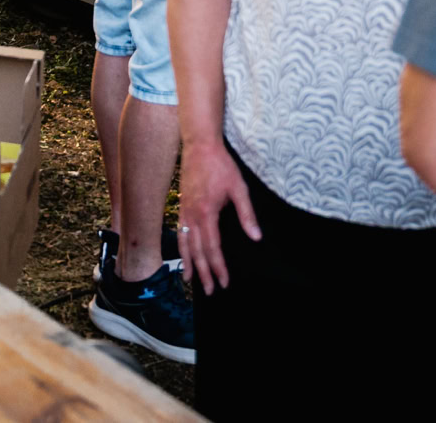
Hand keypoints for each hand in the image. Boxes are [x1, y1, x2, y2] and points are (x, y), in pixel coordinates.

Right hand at [178, 138, 260, 294]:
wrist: (199, 144)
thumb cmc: (221, 165)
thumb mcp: (239, 188)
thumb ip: (246, 214)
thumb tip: (255, 237)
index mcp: (206, 213)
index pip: (212, 248)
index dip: (218, 267)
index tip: (224, 282)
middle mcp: (192, 214)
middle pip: (196, 250)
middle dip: (203, 272)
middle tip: (210, 291)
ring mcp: (184, 208)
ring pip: (184, 242)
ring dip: (188, 262)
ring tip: (190, 279)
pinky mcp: (182, 203)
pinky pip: (180, 230)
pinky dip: (181, 245)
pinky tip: (184, 252)